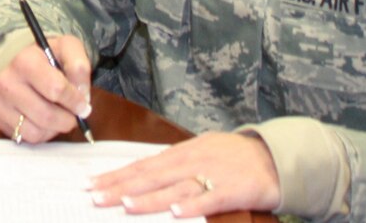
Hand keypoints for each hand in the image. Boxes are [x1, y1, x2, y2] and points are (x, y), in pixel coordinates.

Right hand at [0, 35, 93, 143]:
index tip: (83, 104)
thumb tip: (81, 94)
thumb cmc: (49, 58)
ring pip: (36, 131)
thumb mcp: (69, 49)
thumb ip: (79, 66)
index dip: (75, 100)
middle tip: (74, 114)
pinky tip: (45, 120)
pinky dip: (42, 134)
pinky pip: (27, 137)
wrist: (24, 64)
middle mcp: (6, 81)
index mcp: (25, 60)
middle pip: (46, 114)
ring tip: (59, 115)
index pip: (55, 89)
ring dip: (55, 128)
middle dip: (67, 119)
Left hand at [86, 131, 280, 216]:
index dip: (116, 175)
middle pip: (150, 176)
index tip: (91, 183)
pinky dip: (193, 205)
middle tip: (94, 196)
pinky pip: (210, 199)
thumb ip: (173, 163)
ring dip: (149, 198)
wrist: (273, 157)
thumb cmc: (232, 156)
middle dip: (120, 187)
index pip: (141, 166)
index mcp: (181, 153)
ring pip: (174, 187)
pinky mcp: (232, 189)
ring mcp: (211, 174)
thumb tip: (143, 173)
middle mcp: (191, 161)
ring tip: (124, 204)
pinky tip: (176, 212)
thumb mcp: (199, 152)